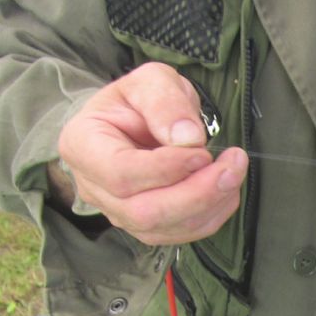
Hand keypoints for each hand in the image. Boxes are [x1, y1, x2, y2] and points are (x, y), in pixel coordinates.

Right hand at [53, 62, 247, 244]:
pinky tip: (226, 190)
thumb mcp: (149, 81)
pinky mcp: (145, 227)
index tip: (202, 151)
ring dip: (209, 205)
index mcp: (82, 146)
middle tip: (232, 166)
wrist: (133, 121)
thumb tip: (188, 138)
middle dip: (196, 194)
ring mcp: (118, 213)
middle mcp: (94, 188)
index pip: (120, 173)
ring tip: (233, 172)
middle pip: (143, 212)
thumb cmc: (136, 101)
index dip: (166, 169)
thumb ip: (164, 102)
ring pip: (163, 229)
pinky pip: (179, 234)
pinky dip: (211, 216)